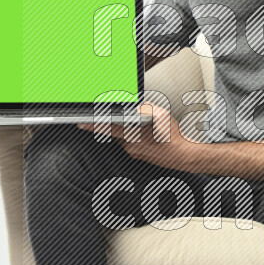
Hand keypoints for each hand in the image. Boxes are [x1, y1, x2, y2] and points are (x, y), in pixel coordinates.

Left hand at [78, 101, 195, 169]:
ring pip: (125, 139)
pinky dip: (138, 139)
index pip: (107, 128)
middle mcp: (130, 145)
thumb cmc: (173, 137)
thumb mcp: (160, 115)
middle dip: (116, 126)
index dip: (92, 125)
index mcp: (132, 134)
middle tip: (118, 122)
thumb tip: (138, 108)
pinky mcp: (141, 157)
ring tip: (147, 130)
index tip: (80, 123)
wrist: (183, 156)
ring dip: (130, 133)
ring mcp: (135, 153)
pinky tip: (151, 137)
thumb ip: (145, 108)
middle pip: (116, 133)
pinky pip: (134, 145)